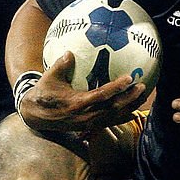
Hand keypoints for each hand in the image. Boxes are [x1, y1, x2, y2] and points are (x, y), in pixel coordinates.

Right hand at [18, 52, 146, 132]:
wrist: (36, 116)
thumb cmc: (43, 94)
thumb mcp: (48, 78)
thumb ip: (60, 65)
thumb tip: (70, 52)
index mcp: (77, 104)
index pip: (102, 95)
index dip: (117, 87)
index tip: (130, 78)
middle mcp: (85, 116)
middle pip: (113, 108)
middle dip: (130, 99)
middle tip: (143, 87)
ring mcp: (88, 124)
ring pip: (114, 117)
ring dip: (130, 107)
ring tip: (142, 96)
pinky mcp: (89, 127)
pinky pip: (109, 123)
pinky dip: (122, 117)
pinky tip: (133, 112)